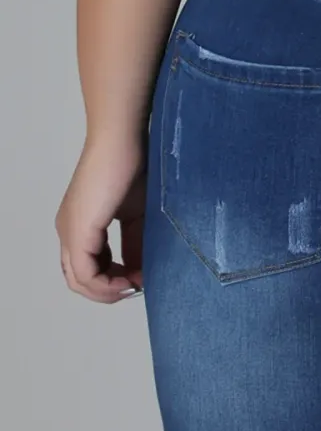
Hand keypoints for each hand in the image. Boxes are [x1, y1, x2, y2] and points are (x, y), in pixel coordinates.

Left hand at [55, 133, 147, 302]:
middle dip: (109, 290)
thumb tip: (141, 269)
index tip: (143, 277)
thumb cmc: (134, 164)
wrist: (123, 139)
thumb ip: (136, 240)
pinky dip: (106, 284)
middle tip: (138, 286)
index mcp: (80, 222)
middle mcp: (68, 230)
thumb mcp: (138, 211)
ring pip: (79, 281)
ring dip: (108, 291)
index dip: (115, 278)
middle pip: (79, 278)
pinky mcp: (78, 232)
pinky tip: (129, 281)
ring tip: (135, 286)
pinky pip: (85, 274)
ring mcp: (70, 232)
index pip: (90, 264)